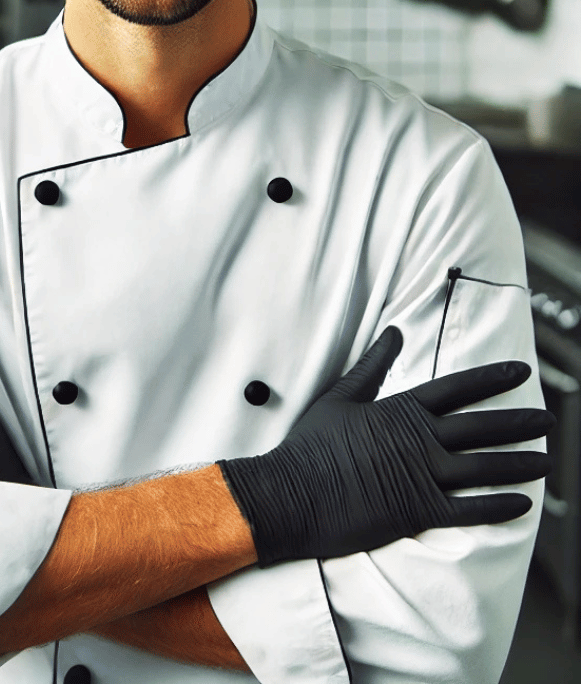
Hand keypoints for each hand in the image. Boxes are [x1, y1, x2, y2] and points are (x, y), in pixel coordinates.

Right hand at [218, 325, 553, 565]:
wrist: (293, 491)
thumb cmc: (311, 444)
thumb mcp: (340, 396)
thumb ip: (373, 365)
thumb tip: (395, 332)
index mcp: (401, 409)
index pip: (457, 388)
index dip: (492, 378)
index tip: (521, 371)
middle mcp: (419, 439)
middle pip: (481, 427)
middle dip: (519, 422)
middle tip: (549, 419)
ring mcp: (422, 475)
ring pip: (484, 467)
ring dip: (518, 463)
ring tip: (545, 460)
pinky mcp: (419, 510)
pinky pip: (470, 509)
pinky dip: (498, 506)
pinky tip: (522, 504)